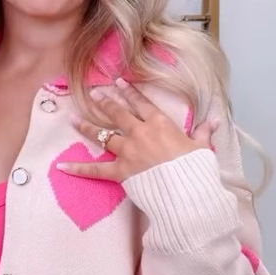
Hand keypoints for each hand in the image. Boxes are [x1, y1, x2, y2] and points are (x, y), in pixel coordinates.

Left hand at [58, 77, 217, 181]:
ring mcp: (128, 152)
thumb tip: (213, 121)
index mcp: (160, 124)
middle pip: (118, 114)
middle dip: (104, 102)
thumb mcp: (202, 149)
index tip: (119, 82)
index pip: (142, 103)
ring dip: (87, 126)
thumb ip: (203, 133)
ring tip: (73, 118)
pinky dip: (79, 169)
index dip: (130, 92)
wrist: (186, 193)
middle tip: (93, 93)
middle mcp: (140, 133)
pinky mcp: (120, 172)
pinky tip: (62, 166)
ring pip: (103, 135)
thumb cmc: (196, 170)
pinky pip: (96, 170)